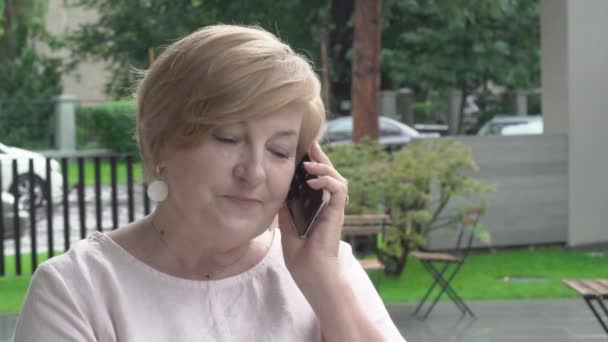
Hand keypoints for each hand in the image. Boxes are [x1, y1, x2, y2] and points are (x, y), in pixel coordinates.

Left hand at [278, 142, 347, 283]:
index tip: (301, 149)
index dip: (312, 162)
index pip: (317, 178)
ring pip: (337, 178)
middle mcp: (328, 204)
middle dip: (320, 156)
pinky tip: (313, 180)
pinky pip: (339, 190)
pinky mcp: (337, 213)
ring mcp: (334, 208)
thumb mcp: (286, 222)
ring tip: (308, 163)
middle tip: (310, 143)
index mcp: (317, 205)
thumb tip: (275, 186)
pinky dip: (327, 181)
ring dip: (324, 167)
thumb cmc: (299, 253)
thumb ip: (285, 204)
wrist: (310, 272)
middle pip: (329, 173)